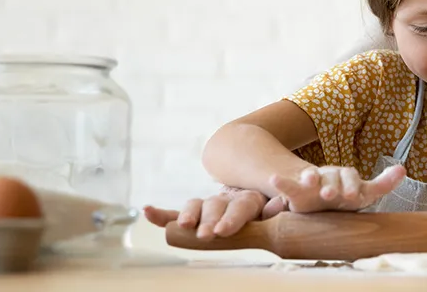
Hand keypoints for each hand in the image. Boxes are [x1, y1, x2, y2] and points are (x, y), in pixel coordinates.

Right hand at [143, 185, 286, 240]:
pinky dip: (161, 214)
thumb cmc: (267, 210)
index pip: (239, 208)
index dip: (231, 219)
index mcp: (248, 200)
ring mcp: (207, 205)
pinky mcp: (194, 213)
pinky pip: (175, 213)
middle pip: (215, 207)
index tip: (222, 231)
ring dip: (188, 215)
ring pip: (195, 206)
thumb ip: (276, 208)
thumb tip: (280, 203)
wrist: (255, 193)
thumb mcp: (277, 208)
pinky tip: (147, 211)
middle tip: (205, 234)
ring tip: (182, 225)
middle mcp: (225, 200)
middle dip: (209, 221)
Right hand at [270, 164, 406, 212]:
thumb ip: (383, 183)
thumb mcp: (365, 193)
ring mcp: (312, 182)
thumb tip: (403, 168)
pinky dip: (281, 182)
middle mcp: (329, 177)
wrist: (315, 202)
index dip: (353, 185)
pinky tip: (274, 179)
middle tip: (332, 194)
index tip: (355, 196)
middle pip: (332, 176)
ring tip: (309, 181)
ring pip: (312, 176)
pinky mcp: (295, 191)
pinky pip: (288, 185)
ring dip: (311, 177)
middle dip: (333, 184)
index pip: (352, 176)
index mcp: (346, 179)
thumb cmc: (343, 198)